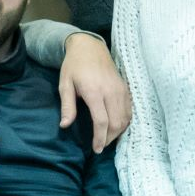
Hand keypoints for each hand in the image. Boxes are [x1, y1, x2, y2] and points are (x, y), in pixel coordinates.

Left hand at [56, 35, 130, 151]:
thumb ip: (67, 106)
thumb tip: (65, 125)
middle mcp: (110, 91)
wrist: (90, 46)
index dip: (100, 138)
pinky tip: (116, 127)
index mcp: (94, 91)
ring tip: (107, 139)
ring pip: (125, 118)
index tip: (96, 149)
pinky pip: (129, 110)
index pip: (102, 121)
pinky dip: (124, 122)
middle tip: (100, 146)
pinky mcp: (125, 88)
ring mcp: (120, 90)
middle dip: (109, 138)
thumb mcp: (64, 84)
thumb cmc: (74, 66)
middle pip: (116, 123)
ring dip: (118, 132)